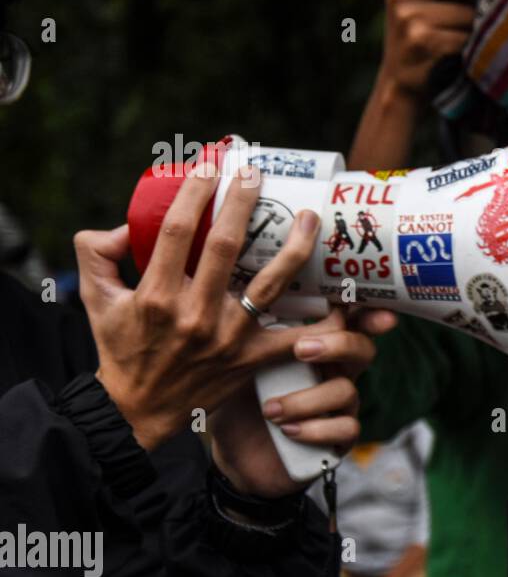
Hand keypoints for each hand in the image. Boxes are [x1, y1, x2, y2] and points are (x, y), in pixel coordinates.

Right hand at [77, 163, 330, 450]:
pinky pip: (296, 337)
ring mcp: (229, 338)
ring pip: (271, 285)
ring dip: (294, 248)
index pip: (179, 232)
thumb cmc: (121, 347)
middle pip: (227, 247)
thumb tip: (126, 223)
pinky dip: (323, 321)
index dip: (196, 193)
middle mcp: (194, 314)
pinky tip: (343, 294)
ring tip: (308, 217)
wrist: (139, 410)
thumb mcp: (96, 297)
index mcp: (156, 295)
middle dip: (244, 203)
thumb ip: (98, 252)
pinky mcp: (252, 359)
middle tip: (256, 173)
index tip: (210, 165)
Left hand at [208, 306, 397, 497]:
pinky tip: (287, 431)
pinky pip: (346, 428)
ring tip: (270, 411)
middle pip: (362, 349)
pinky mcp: (340, 440)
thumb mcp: (242, 363)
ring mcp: (341, 408)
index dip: (362, 309)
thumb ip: (256, 334)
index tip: (358, 301)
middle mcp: (336, 374)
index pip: (348, 321)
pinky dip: (315, 429)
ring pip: (346, 391)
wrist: (234, 454)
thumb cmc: (240, 401)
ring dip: (306, 400)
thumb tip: (248, 298)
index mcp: (318, 348)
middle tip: (300, 350)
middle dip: (339, 345)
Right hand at [378, 0, 473, 98]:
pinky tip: (469, 52)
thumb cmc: (423, 33)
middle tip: (485, 8)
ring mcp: (407, 16)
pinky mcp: (422, 40)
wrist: (402, 83)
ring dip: (479, 25)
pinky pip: (466, 35)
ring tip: (473, 35)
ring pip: (468, 10)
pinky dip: (475, 45)